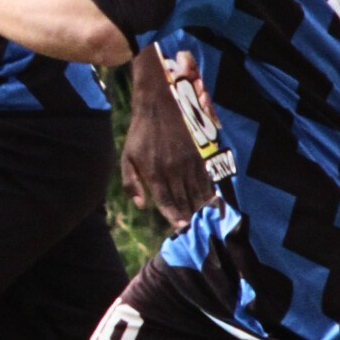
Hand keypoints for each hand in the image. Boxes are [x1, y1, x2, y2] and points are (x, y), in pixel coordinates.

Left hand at [122, 98, 205, 232]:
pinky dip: (209, 192)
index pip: (166, 200)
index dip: (174, 216)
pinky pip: (204, 179)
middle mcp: (172, 170)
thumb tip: (141, 206)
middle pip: (184, 199)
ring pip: (197, 191)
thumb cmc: (139, 135)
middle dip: (190, 216)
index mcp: (154, 172)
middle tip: (197, 232)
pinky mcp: (197, 156)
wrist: (157, 107)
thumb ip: (131, 183)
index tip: (182, 228)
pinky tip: (212, 203)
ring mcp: (187, 163)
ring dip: (202, 208)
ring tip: (207, 223)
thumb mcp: (127, 158)